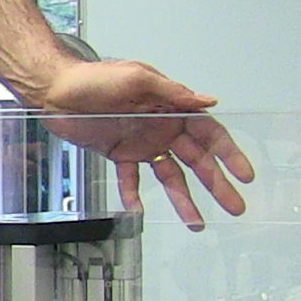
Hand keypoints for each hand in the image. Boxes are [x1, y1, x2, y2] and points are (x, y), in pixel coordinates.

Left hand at [35, 59, 254, 230]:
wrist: (55, 89)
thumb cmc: (94, 77)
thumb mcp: (137, 78)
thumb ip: (172, 92)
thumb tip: (208, 101)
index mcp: (171, 108)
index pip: (209, 134)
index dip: (229, 154)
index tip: (245, 175)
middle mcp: (161, 127)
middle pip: (197, 160)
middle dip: (217, 183)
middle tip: (235, 206)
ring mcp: (141, 143)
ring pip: (170, 175)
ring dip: (184, 198)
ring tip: (196, 223)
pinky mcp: (118, 153)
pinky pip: (131, 179)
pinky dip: (134, 195)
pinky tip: (138, 211)